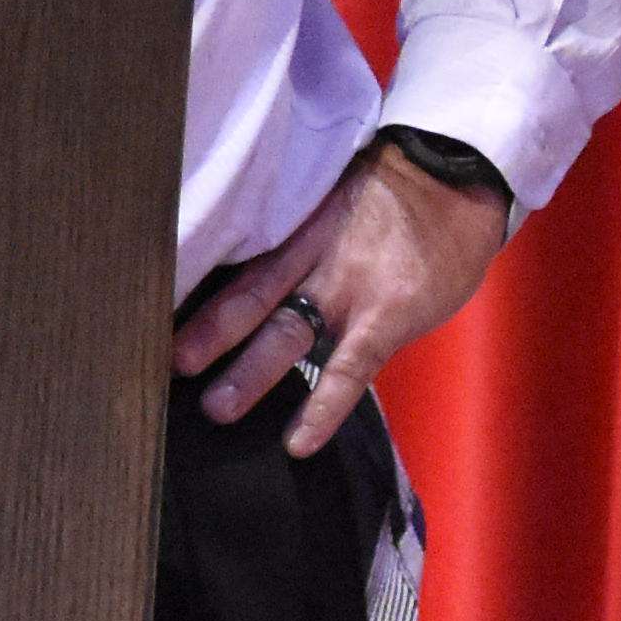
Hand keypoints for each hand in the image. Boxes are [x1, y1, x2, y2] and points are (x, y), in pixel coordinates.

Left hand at [175, 139, 512, 455]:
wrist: (461, 178)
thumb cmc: (402, 192)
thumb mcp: (338, 197)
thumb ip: (303, 236)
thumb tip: (262, 270)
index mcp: (302, 229)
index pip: (242, 267)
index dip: (203, 296)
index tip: (159, 319)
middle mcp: (317, 259)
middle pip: (252, 298)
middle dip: (209, 336)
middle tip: (167, 367)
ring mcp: (352, 290)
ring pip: (290, 335)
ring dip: (251, 374)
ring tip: (217, 409)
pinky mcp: (387, 318)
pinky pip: (347, 371)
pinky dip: (321, 408)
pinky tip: (298, 442)